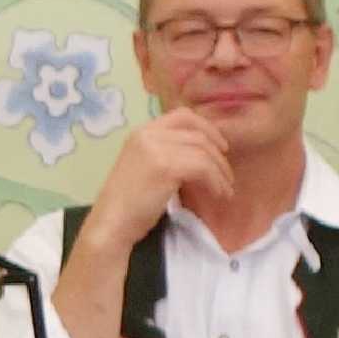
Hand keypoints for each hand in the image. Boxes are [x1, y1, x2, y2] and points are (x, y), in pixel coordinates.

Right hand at [85, 108, 235, 249]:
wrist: (112, 222)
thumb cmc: (129, 202)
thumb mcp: (145, 166)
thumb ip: (166, 152)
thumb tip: (201, 152)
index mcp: (141, 132)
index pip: (182, 116)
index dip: (207, 128)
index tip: (221, 147)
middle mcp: (147, 134)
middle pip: (197, 133)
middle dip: (219, 155)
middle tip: (227, 176)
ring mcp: (155, 148)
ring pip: (203, 151)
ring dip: (220, 172)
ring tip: (225, 190)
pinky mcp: (165, 166)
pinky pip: (203, 168)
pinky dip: (216, 182)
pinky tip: (218, 195)